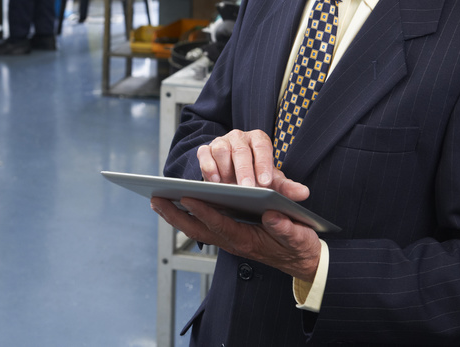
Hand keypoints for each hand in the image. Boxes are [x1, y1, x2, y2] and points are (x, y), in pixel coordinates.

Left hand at [151, 174, 321, 280]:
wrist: (304, 263)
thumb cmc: (300, 247)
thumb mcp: (300, 237)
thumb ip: (287, 228)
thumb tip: (272, 216)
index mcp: (248, 241)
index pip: (220, 225)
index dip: (203, 211)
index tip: (187, 197)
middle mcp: (234, 242)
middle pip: (199, 230)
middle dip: (176, 215)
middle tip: (156, 199)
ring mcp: (230, 240)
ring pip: (196, 229)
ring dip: (176, 216)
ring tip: (158, 201)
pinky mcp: (230, 236)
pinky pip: (203, 228)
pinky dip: (187, 217)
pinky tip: (177, 205)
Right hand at [197, 129, 284, 188]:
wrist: (234, 177)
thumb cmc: (256, 177)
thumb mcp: (272, 182)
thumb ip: (287, 187)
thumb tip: (304, 193)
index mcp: (258, 140)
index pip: (262, 147)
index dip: (264, 164)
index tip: (266, 182)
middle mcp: (239, 137)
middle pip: (241, 150)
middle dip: (244, 170)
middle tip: (248, 188)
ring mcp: (221, 142)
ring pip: (221, 149)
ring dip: (224, 168)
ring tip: (228, 186)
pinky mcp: (206, 150)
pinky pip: (204, 153)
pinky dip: (208, 166)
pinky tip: (213, 181)